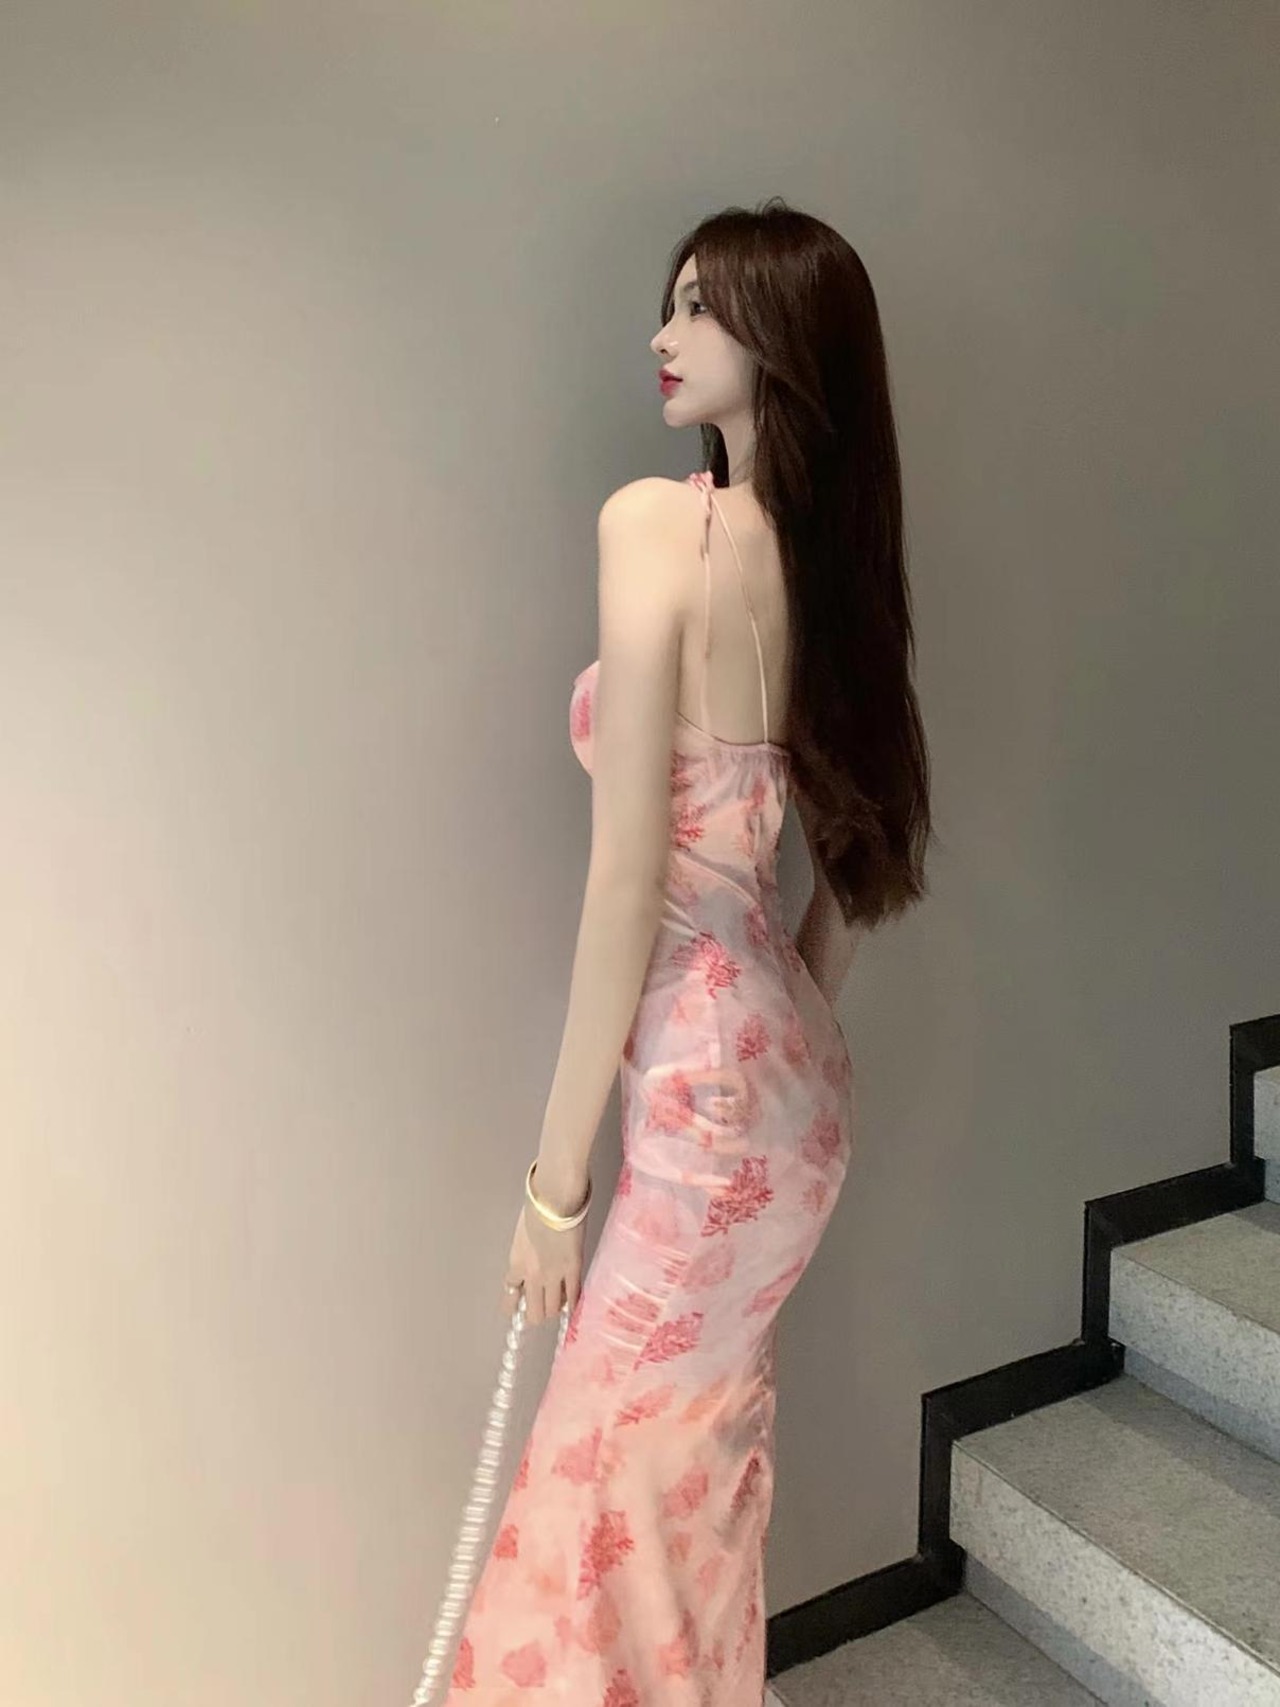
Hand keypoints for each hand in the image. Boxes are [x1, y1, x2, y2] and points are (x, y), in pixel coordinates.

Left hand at [502, 1175, 587, 1327]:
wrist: (554, 1197)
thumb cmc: (537, 1205)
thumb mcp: (522, 1233)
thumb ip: (525, 1253)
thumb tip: (532, 1260)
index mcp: (516, 1262)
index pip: (510, 1295)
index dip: (515, 1304)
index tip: (518, 1307)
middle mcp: (532, 1275)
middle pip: (532, 1312)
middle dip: (536, 1313)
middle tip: (541, 1308)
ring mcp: (553, 1274)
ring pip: (551, 1310)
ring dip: (554, 1309)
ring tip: (558, 1303)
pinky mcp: (573, 1269)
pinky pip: (573, 1296)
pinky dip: (573, 1305)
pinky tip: (574, 1307)